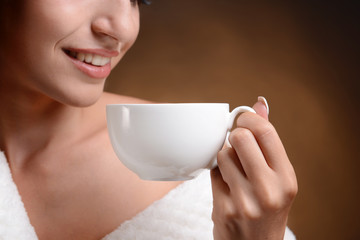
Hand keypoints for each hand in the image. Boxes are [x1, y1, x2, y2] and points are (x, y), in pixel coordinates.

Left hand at [210, 97, 297, 239]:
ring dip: (225, 156)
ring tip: (234, 170)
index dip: (249, 118)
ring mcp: (245, 201)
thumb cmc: (268, 207)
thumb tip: (259, 103)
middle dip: (235, 135)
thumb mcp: (277, 177)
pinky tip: (227, 186)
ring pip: (223, 153)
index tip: (243, 119)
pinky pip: (213, 173)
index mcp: (287, 178)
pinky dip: (218, 174)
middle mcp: (269, 190)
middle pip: (240, 138)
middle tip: (237, 143)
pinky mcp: (224, 208)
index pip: (266, 132)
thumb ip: (268, 140)